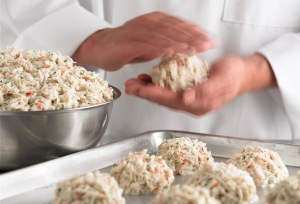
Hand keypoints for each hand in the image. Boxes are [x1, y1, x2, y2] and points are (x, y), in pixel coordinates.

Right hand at [72, 12, 213, 70]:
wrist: (101, 47)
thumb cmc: (127, 45)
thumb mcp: (152, 42)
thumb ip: (168, 41)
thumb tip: (188, 44)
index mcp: (156, 20)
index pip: (180, 25)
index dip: (196, 33)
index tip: (210, 41)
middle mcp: (149, 22)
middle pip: (175, 29)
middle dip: (194, 37)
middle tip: (208, 45)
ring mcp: (138, 30)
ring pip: (163, 35)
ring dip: (180, 42)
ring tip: (195, 49)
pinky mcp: (129, 41)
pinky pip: (147, 44)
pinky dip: (160, 48)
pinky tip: (171, 52)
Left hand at [125, 54, 276, 115]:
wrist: (241, 74)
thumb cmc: (234, 75)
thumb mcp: (224, 80)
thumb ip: (207, 91)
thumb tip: (187, 98)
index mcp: (199, 104)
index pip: (172, 100)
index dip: (155, 95)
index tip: (139, 90)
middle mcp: (191, 103)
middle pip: (163, 100)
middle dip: (145, 93)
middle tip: (128, 86)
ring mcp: (188, 98)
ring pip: (164, 95)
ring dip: (147, 89)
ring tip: (133, 83)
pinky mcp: (187, 90)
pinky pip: (169, 89)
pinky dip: (157, 84)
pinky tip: (147, 78)